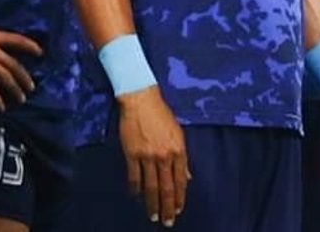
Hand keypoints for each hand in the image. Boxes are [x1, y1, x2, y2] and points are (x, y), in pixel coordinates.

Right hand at [118, 86, 188, 226]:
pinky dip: (135, 189)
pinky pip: (134, 177)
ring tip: (152, 216)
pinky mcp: (132, 154)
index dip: (180, 198)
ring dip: (152, 204)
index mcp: (178, 150)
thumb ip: (182, 158)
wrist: (141, 100)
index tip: (178, 210)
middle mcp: (164, 156)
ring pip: (151, 187)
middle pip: (167, 188)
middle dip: (168, 208)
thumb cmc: (161, 114)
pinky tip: (136, 196)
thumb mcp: (178, 134)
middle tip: (167, 222)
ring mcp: (147, 156)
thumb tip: (187, 178)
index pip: (180, 181)